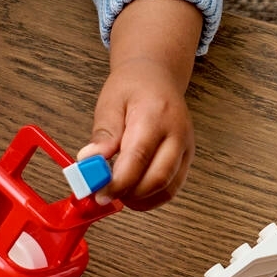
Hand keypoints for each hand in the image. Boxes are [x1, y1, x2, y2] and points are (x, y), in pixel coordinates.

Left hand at [87, 54, 194, 211]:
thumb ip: (103, 134)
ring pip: (167, 188)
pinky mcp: (187, 158)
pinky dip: (152, 198)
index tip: (98, 192)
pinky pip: (173, 188)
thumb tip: (89, 161)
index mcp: (156, 115)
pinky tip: (133, 193)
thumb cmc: (133, 87)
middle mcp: (177, 133)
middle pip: (157, 178)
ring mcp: (186, 147)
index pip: (138, 157)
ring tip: (117, 193)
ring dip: (140, 199)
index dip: (118, 182)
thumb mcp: (110, 102)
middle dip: (128, 194)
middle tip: (104, 195)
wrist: (157, 76)